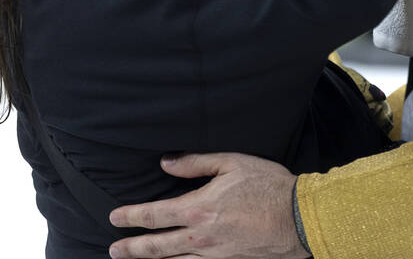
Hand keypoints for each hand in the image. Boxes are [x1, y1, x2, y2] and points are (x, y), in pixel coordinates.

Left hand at [109, 153, 305, 258]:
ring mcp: (213, 254)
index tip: (115, 217)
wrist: (298, 218)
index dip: (131, 216)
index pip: (153, 214)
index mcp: (198, 208)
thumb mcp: (232, 162)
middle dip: (131, 247)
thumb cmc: (268, 185)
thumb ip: (196, 163)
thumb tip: (166, 163)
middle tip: (114, 249)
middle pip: (155, 246)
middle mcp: (200, 236)